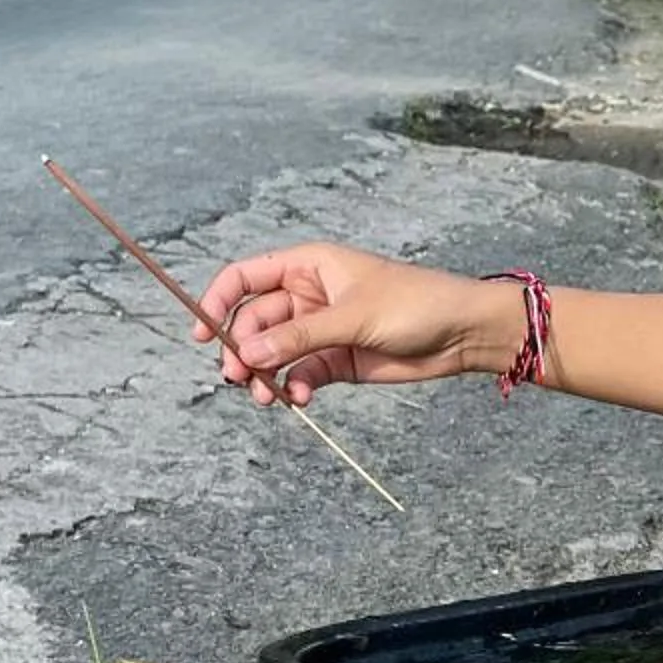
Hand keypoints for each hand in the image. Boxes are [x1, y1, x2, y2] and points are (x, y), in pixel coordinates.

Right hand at [193, 242, 506, 406]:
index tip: (201, 334)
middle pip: (253, 322)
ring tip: (267, 396)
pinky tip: (299, 398)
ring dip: (263, 374)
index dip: (217, 301)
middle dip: (242, 349)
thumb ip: (299, 336)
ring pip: (272, 353)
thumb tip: (246, 351)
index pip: (245, 277)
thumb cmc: (414, 304)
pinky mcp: (335, 360)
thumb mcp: (353, 316)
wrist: (461, 333)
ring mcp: (320, 329)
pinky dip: (292, 387)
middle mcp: (308, 295)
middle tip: (239, 376)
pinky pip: (298, 373)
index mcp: (308, 265)